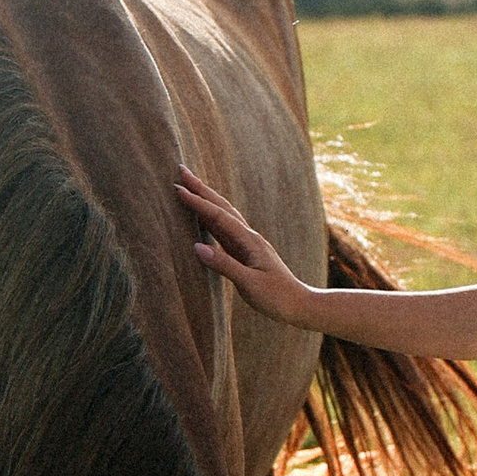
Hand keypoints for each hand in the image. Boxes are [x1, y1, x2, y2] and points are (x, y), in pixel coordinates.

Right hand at [175, 170, 316, 327]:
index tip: (178, 189)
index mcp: (249, 241)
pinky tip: (203, 217)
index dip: (197, 202)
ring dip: (205, 200)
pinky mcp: (245, 253)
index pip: (218, 216)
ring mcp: (247, 244)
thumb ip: (224, 264)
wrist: (298, 304)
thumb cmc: (276, 296)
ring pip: (222, 215)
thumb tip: (197, 246)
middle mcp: (248, 237)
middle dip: (201, 189)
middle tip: (181, 171)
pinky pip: (224, 229)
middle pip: (221, 207)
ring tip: (189, 187)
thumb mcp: (249, 283)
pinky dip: (210, 218)